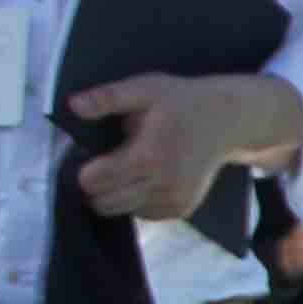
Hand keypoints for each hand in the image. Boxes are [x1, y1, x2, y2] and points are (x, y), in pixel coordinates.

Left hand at [66, 73, 302, 219]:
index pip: (93, 182)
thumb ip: (108, 98)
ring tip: (128, 169)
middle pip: (103, 204)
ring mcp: (174, 200)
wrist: (229, 122)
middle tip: (108, 163)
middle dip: (98, 186)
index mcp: (147, 157)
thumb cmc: (182, 102)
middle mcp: (161, 185)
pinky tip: (146, 178)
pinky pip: (143, 214)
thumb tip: (73, 105)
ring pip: (122, 211)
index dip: (85, 168)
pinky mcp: (182, 209)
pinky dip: (136, 201)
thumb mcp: (144, 89)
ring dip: (116, 195)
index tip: (93, 154)